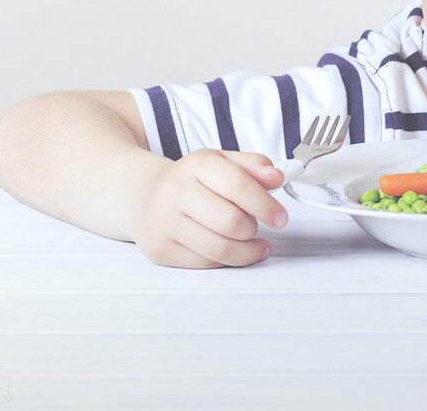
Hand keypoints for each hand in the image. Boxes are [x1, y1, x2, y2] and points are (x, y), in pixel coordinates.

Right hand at [130, 149, 287, 267]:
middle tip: (256, 226)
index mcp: (196, 165)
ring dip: (245, 250)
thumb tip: (277, 176)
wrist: (145, 195)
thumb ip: (254, 166)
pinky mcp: (160, 249)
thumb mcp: (222, 162)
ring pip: (219, 249)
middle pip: (231, 222)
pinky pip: (205, 263)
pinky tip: (232, 251)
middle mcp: (175, 192)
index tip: (281, 217)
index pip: (238, 186)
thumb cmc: (191, 180)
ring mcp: (164, 223)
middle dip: (253, 228)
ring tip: (251, 242)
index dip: (266, 205)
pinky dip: (226, 261)